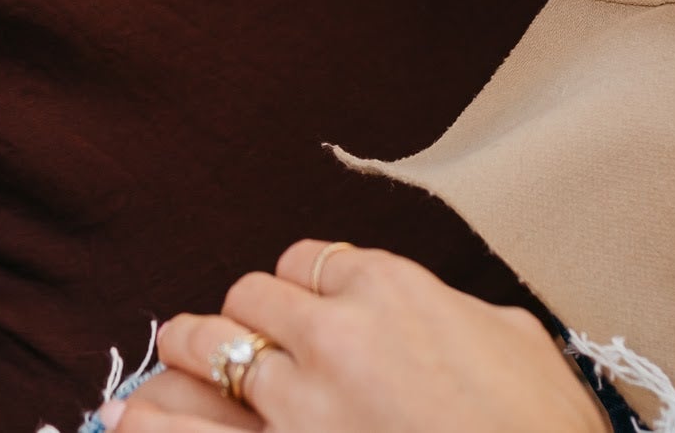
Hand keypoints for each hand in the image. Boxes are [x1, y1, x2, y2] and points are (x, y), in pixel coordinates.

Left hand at [103, 242, 607, 432]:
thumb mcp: (516, 341)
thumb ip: (457, 310)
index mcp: (394, 289)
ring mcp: (305, 401)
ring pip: (216, 346)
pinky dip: (161, 419)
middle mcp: (338, 332)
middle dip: (249, 313)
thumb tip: (438, 307)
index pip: (312, 259)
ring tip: (180, 351)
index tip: (303, 303)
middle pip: (254, 295)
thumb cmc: (541, 427)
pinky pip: (200, 428)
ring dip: (196, 349)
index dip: (303, 284)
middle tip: (245, 332)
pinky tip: (133, 415)